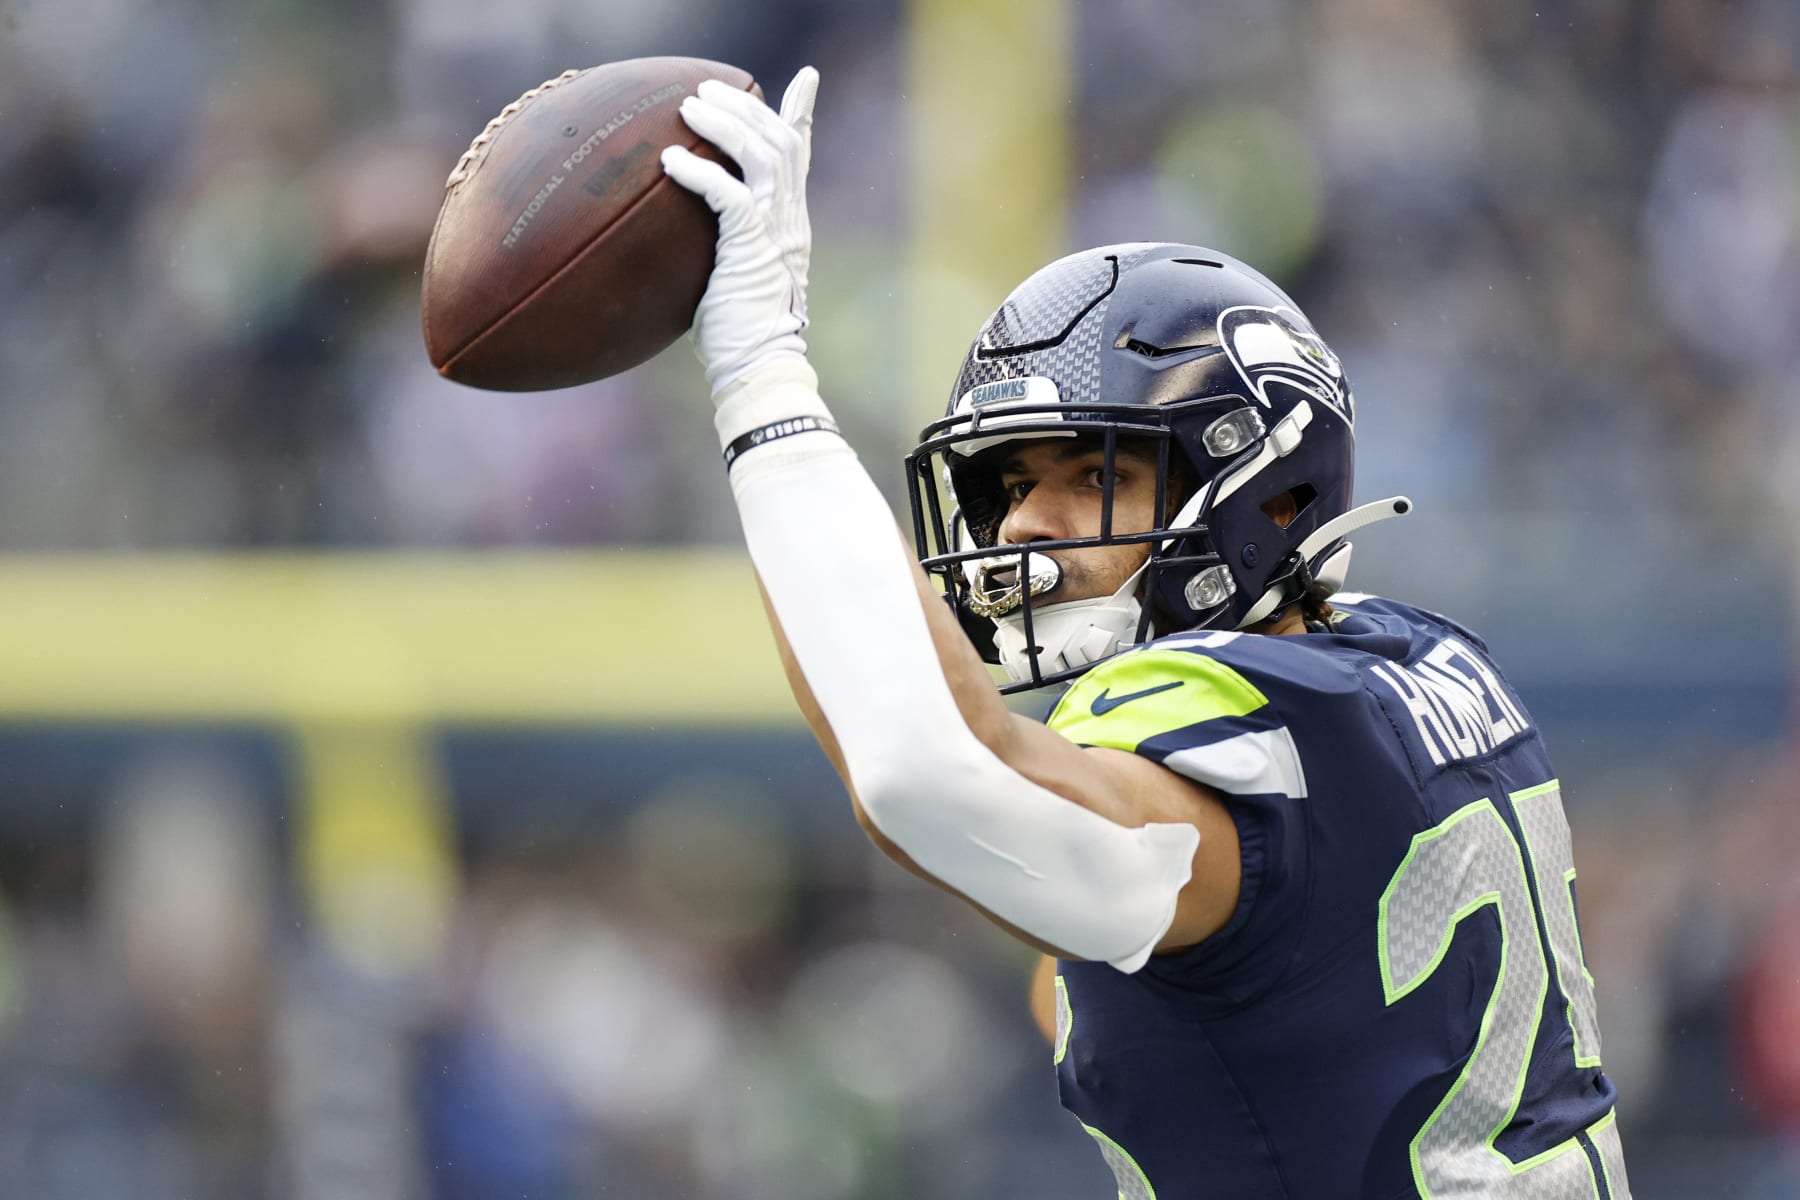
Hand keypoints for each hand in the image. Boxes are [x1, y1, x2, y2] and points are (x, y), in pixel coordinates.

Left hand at [661, 67, 818, 395]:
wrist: (759, 371)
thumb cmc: (739, 339)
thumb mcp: (733, 279)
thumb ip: (724, 247)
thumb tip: (683, 238)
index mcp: (790, 224)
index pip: (801, 157)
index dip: (802, 113)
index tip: (804, 78)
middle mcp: (790, 221)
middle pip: (780, 140)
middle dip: (746, 105)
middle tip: (708, 89)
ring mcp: (776, 233)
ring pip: (762, 154)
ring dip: (725, 124)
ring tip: (689, 108)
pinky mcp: (753, 248)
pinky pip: (728, 193)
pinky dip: (698, 172)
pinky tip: (669, 161)